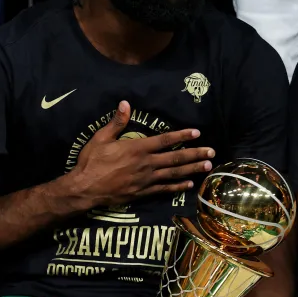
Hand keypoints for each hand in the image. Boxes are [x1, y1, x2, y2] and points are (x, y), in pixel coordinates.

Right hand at [70, 101, 214, 207]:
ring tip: (207, 166)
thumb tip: (125, 103)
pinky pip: (165, 189)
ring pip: (174, 173)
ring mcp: (147, 180)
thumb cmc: (91, 162)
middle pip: (175, 158)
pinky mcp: (143, 192)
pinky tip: (189, 184)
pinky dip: (178, 186)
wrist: (85, 189)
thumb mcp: (101, 138)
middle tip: (211, 152)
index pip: (165, 140)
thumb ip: (116, 122)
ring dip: (192, 169)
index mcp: (137, 148)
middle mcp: (146, 164)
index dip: (182, 135)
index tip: (196, 133)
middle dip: (195, 154)